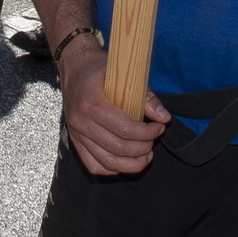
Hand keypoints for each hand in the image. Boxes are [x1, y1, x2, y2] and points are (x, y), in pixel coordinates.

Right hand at [59, 32, 167, 175]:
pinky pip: (93, 165)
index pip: (125, 130)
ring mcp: (76, 134)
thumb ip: (145, 96)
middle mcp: (81, 122)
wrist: (73, 67)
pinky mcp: (75, 141)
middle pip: (118, 148)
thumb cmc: (99, 68)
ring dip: (131, 164)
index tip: (159, 127)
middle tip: (154, 140)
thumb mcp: (123, 73)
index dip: (147, 133)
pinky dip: (113, 169)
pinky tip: (126, 162)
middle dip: (143, 148)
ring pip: (107, 161)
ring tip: (146, 156)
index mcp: (92, 104)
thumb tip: (164, 117)